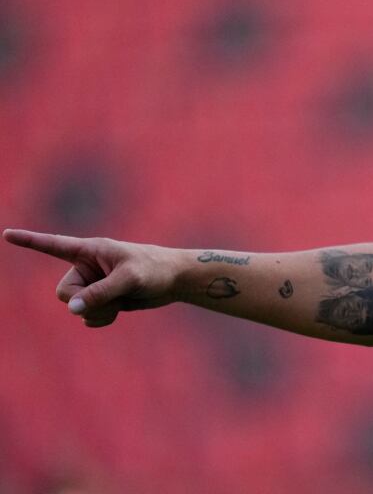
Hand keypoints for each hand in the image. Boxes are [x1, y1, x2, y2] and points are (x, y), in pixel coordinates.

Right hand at [3, 229, 178, 326]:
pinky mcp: (101, 299)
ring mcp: (93, 284)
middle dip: (84, 302)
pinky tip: (120, 310)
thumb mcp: (129, 279)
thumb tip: (73, 309)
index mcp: (90, 250)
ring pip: (76, 308)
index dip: (29, 241)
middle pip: (64, 293)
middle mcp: (86, 267)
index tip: (6, 234)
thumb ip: (101, 293)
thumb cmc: (155, 270)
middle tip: (113, 297)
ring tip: (121, 301)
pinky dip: (102, 319)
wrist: (175, 280)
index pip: (54, 245)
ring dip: (98, 312)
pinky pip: (88, 318)